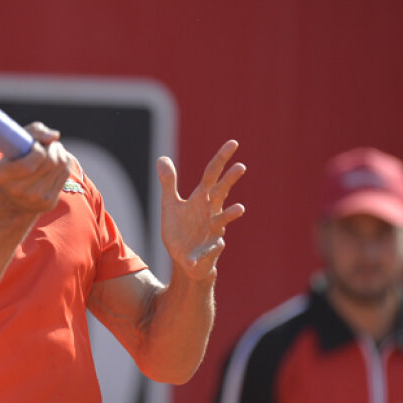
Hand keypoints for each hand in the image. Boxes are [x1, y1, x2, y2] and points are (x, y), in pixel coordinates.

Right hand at [0, 122, 72, 214]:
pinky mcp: (49, 202)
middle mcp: (19, 190)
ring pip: (61, 165)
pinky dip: (64, 162)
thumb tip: (55, 136)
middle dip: (52, 147)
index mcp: (5, 175)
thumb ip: (33, 132)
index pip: (37, 156)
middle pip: (51, 160)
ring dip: (59, 152)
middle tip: (48, 144)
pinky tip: (55, 162)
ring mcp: (35, 198)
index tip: (35, 144)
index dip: (40, 146)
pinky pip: (65, 173)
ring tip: (52, 151)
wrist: (12, 198)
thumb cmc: (14, 164)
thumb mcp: (14, 145)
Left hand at [158, 140, 245, 280]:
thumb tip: (162, 158)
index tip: (234, 143)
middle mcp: (211, 212)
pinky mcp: (206, 251)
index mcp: (201, 199)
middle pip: (221, 193)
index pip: (212, 175)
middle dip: (229, 181)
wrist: (185, 259)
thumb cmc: (182, 230)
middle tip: (241, 166)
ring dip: (230, 214)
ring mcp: (212, 231)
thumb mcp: (171, 204)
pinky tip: (193, 259)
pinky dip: (199, 256)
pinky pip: (205, 252)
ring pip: (223, 220)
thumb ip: (168, 183)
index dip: (221, 159)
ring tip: (240, 209)